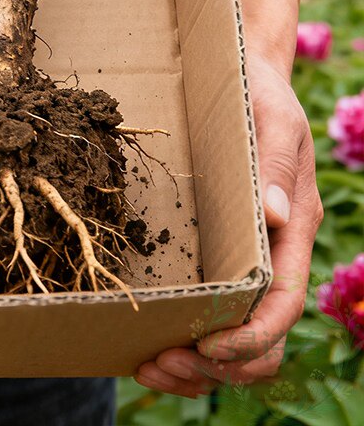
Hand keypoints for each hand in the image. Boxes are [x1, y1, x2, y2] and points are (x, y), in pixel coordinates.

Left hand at [134, 52, 321, 396]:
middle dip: (219, 363)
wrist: (239, 73)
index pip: (283, 300)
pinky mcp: (215, 248)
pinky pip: (208, 308)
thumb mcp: (273, 119)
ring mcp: (243, 254)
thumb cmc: (257, 93)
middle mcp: (270, 250)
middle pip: (260, 333)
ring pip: (234, 333)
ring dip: (196, 362)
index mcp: (292, 228)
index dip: (252, 336)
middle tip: (164, 362)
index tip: (211, 348)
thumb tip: (278, 214)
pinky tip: (145, 342)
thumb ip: (276, 165)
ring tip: (149, 364)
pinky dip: (182, 337)